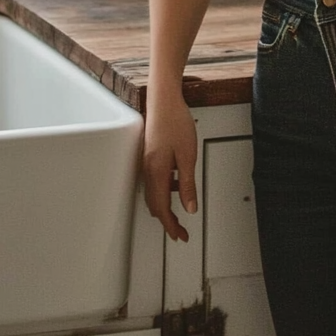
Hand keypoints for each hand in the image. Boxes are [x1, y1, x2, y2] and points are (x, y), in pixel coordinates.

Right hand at [142, 94, 198, 241]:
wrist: (164, 99)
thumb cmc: (175, 122)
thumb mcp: (188, 156)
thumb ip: (187, 184)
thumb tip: (189, 207)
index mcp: (157, 173)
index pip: (162, 209)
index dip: (171, 226)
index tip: (181, 236)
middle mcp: (148, 170)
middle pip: (155, 205)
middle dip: (167, 221)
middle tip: (180, 231)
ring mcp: (146, 162)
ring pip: (153, 193)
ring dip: (165, 206)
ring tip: (181, 211)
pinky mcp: (149, 155)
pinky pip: (154, 180)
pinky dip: (164, 190)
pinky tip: (176, 183)